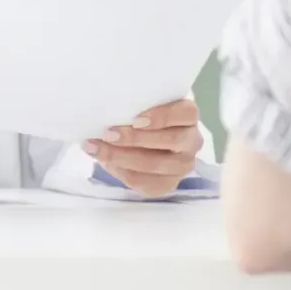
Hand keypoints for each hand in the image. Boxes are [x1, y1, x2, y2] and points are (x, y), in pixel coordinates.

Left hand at [85, 99, 203, 196]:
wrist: (148, 140)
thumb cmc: (144, 115)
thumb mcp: (142, 105)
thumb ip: (133, 106)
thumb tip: (106, 113)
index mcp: (188, 115)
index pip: (186, 113)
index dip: (162, 117)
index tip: (136, 120)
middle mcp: (192, 141)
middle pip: (171, 141)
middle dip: (135, 139)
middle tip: (108, 134)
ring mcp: (184, 165)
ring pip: (156, 165)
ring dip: (123, 157)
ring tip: (98, 150)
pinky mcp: (170, 184)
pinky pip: (147, 183)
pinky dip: (123, 173)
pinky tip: (107, 163)